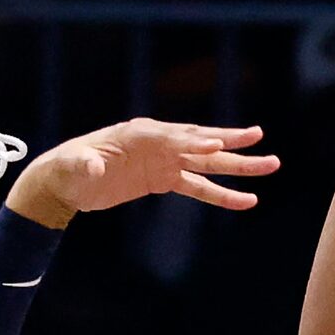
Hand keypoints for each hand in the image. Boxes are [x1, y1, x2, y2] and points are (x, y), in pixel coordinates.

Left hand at [7, 120, 278, 228]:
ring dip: (237, 168)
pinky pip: (198, 187)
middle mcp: (159, 143)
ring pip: (208, 164)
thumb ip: (85, 166)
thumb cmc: (68, 169)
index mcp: (141, 134)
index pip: (177, 137)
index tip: (221, 143)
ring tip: (270, 168)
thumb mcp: (74, 166)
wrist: (65, 181)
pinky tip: (245, 200)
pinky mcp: (163, 179)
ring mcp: (164, 161)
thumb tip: (94, 168)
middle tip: (264, 144)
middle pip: (203, 144)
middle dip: (233, 146)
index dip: (198, 141)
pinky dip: (220, 194)